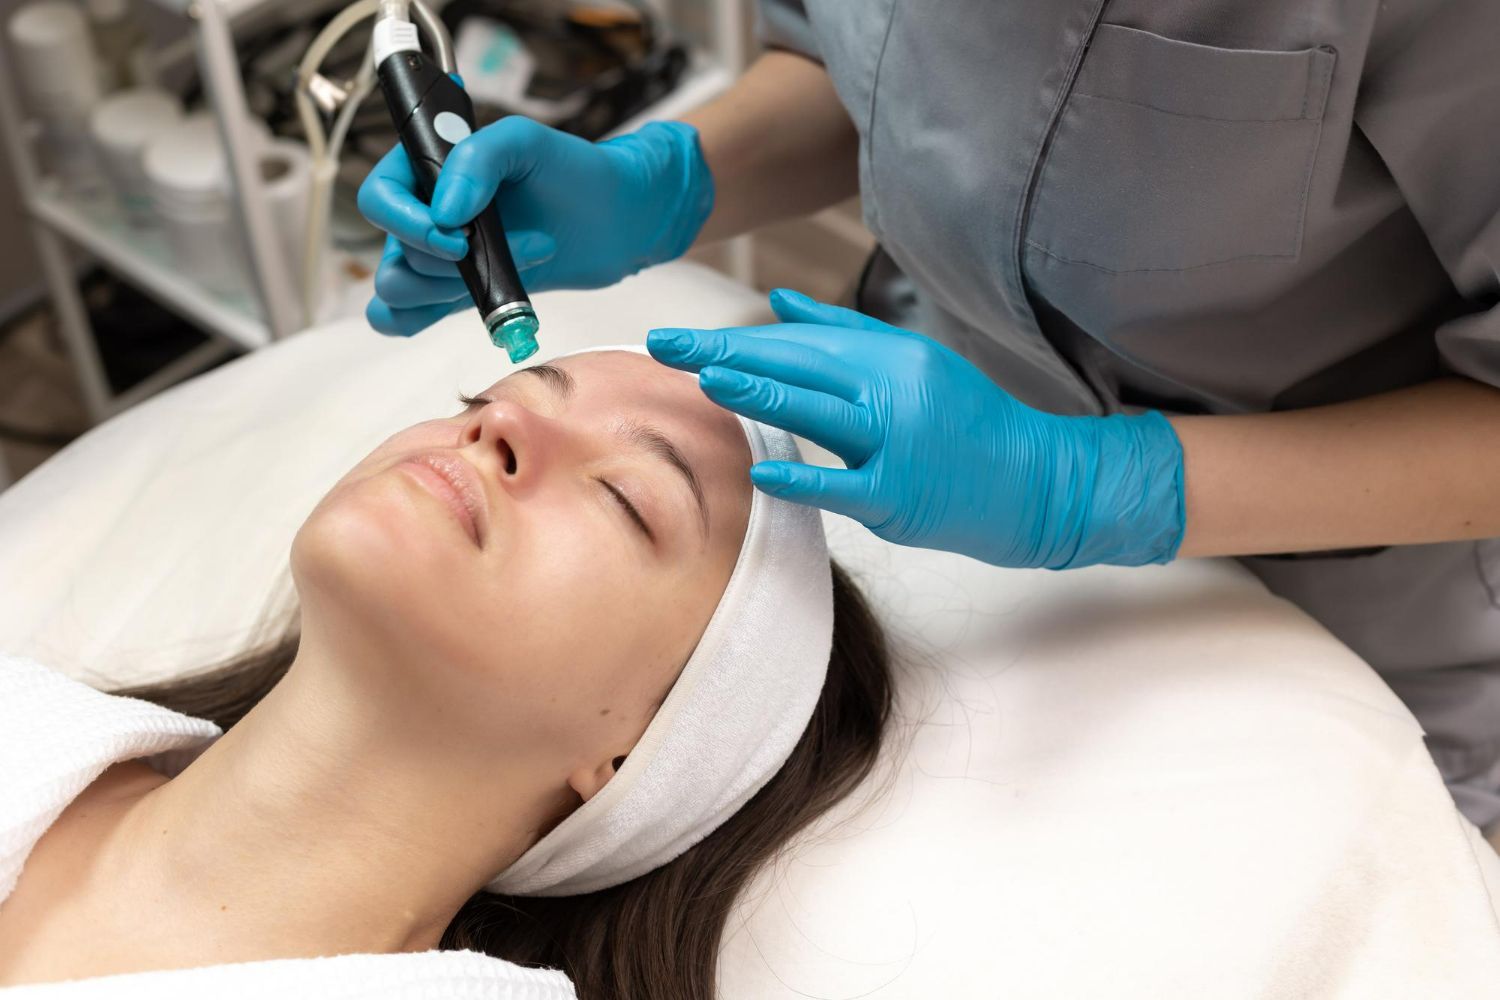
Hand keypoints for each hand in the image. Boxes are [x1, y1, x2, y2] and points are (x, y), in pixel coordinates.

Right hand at [357, 117, 713, 335]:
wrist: (614, 219)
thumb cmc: (572, 171)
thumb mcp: (527, 144)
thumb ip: (478, 160)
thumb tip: (443, 213)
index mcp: (425, 165)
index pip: (379, 198)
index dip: (408, 224)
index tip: (459, 235)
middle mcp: (420, 210)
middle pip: (395, 253)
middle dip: (458, 262)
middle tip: (529, 243)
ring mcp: (435, 254)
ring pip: (400, 290)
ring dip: (457, 290)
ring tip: (525, 263)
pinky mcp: (453, 290)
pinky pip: (402, 317)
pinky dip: (418, 321)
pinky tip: (468, 306)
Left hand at [647, 289, 1184, 568]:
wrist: (1038, 481)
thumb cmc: (969, 425)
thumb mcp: (913, 364)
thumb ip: (845, 333)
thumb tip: (780, 304)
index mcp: (890, 356)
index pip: (798, 342)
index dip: (734, 338)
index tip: (678, 338)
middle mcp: (893, 389)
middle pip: (799, 365)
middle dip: (726, 353)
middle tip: (664, 346)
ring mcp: (900, 440)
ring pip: (821, 410)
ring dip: (761, 392)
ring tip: (704, 378)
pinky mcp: (905, 493)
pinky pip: (847, 483)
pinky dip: (805, 476)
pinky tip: (761, 470)